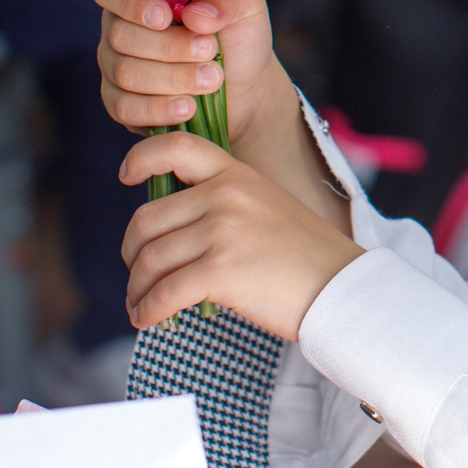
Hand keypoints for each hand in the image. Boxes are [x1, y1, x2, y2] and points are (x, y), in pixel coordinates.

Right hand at [94, 0, 300, 169]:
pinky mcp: (121, 102)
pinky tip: (188, 107)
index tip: (165, 17)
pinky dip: (158, 108)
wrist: (247, 85)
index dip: (129, 2)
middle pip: (120, 35)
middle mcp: (119, 26)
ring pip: (124, 72)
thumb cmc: (239, 34)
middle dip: (169, 46)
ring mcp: (115, 65)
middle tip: (210, 49)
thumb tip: (194, 15)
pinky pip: (123, 107)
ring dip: (172, 77)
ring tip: (212, 79)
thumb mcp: (246, 3)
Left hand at [120, 131, 361, 336]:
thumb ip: (222, 203)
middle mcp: (225, 196)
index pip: (177, 147)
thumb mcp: (266, 207)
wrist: (341, 288)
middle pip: (147, 220)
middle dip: (132, 253)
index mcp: (236, 175)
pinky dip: (148, 310)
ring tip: (141, 305)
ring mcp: (222, 231)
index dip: (141, 159)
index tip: (126, 177)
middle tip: (138, 275)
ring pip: (150, 260)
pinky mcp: (221, 271)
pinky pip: (163, 292)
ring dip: (137, 289)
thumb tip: (169, 228)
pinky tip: (149, 320)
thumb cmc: (305, 256)